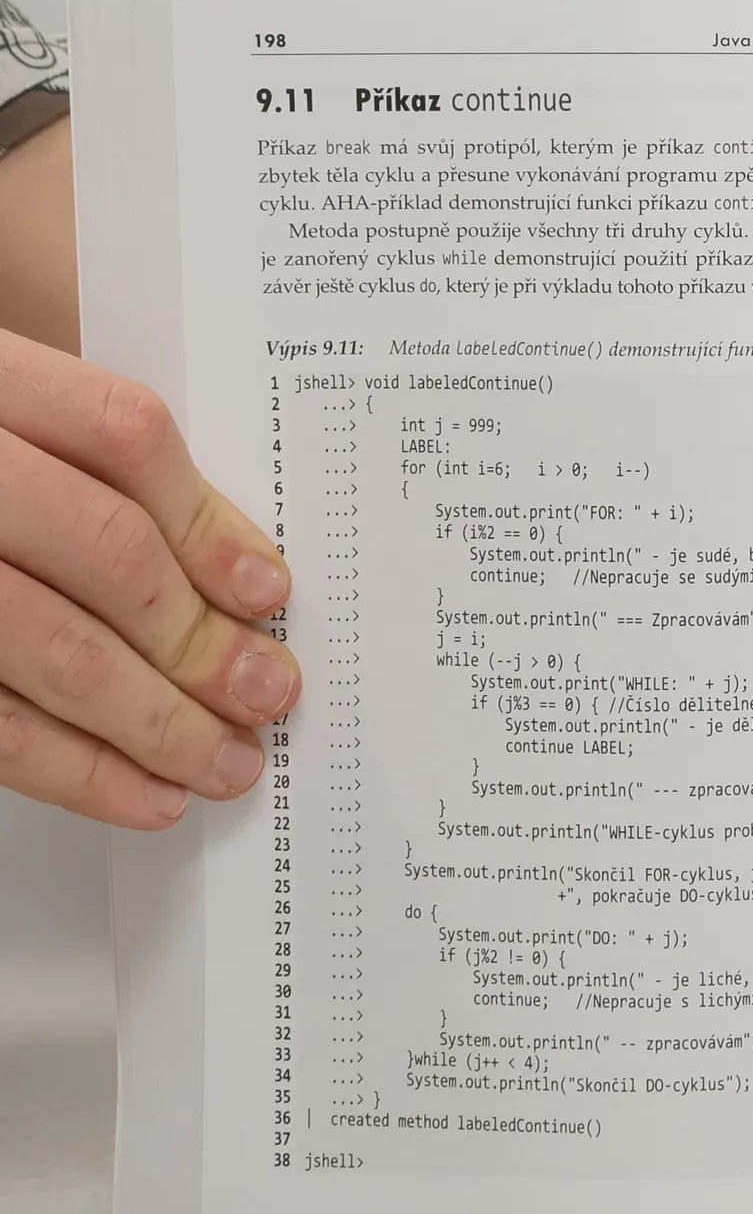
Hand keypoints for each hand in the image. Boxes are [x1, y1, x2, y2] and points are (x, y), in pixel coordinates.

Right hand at [0, 327, 300, 825]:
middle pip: (106, 548)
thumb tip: (236, 577)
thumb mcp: (11, 419)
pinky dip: (78, 769)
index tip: (267, 592)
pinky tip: (146, 794)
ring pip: (54, 644)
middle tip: (266, 694)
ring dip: (158, 721)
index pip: (120, 436)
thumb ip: (97, 470)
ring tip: (225, 763)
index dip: (208, 522)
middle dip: (200, 639)